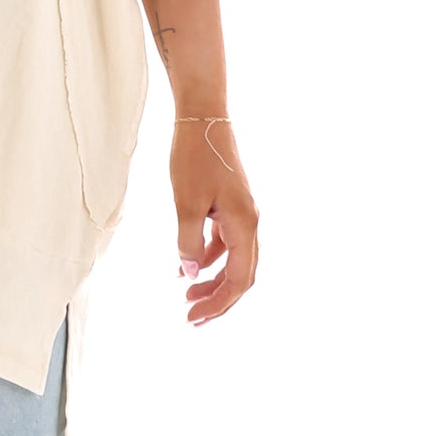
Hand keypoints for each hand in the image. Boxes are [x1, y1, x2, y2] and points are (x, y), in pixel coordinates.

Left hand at [170, 119, 258, 324]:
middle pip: (240, 274)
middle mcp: (249, 222)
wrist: (202, 117)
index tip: (193, 318)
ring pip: (232, 259)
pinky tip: (185, 264)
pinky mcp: (230, 204)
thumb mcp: (186, 203)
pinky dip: (207, 256)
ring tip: (185, 295)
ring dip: (211, 278)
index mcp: (244, 225)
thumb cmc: (194, 157)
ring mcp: (241, 213)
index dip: (218, 303)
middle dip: (217, 298)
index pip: (238, 280)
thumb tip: (189, 273)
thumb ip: (188, 241)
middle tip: (190, 318)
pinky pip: (223, 241)